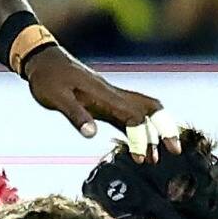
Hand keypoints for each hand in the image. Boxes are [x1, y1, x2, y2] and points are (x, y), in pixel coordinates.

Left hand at [22, 46, 179, 159]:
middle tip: (175, 151)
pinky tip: (139, 144)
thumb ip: (75, 115)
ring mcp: (109, 96)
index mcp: (104, 94)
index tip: (143, 159)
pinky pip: (128, 114)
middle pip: (150, 109)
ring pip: (142, 111)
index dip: (142, 137)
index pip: (134, 116)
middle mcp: (112, 94)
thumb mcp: (56, 97)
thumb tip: (91, 134)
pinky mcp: (103, 101)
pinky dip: (138, 129)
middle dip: (165, 129)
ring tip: (158, 156)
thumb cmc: (47, 77)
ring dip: (153, 131)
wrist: (42, 59)